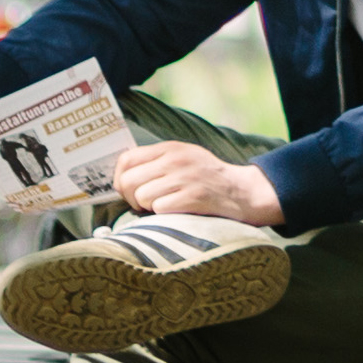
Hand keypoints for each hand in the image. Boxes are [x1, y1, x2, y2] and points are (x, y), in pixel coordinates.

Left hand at [112, 141, 286, 226]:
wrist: (242, 192)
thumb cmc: (207, 178)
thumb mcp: (183, 157)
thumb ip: (156, 161)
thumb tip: (122, 177)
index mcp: (170, 148)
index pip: (126, 159)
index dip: (120, 179)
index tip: (129, 190)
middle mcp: (176, 160)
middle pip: (129, 181)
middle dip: (132, 198)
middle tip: (144, 204)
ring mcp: (185, 178)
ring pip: (142, 197)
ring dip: (149, 208)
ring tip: (166, 205)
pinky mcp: (194, 197)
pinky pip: (160, 209)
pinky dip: (165, 214)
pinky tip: (178, 211)